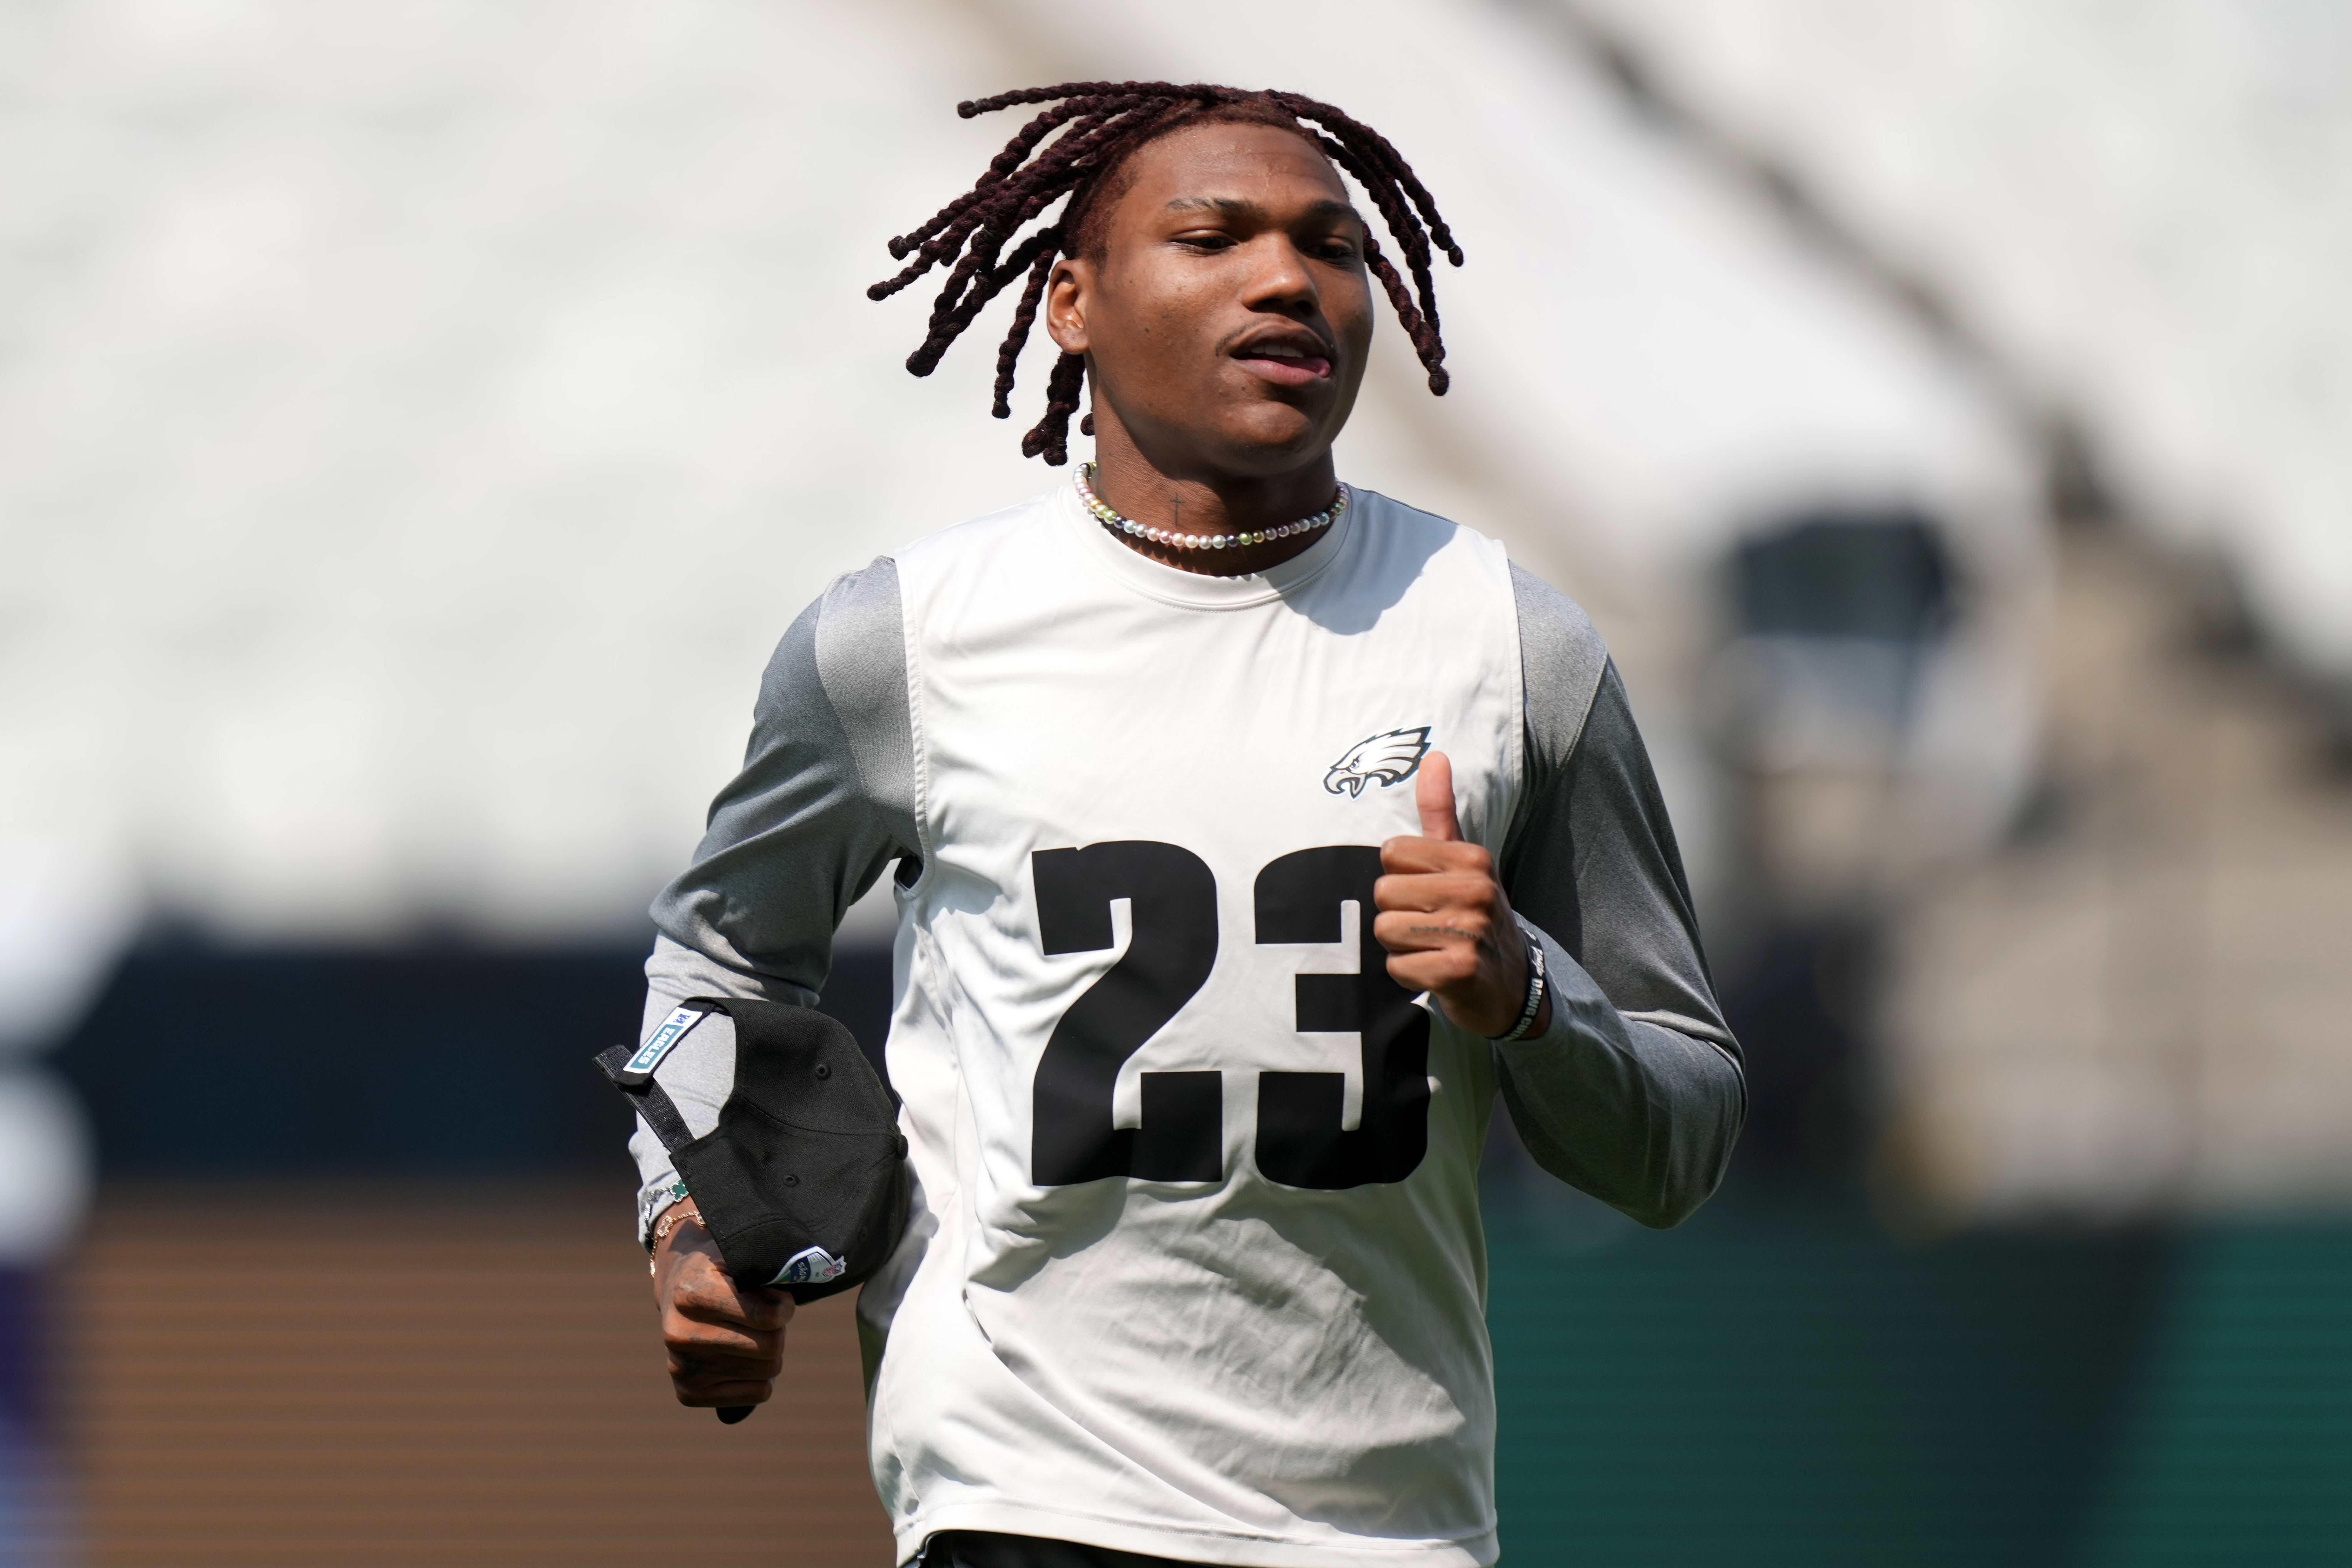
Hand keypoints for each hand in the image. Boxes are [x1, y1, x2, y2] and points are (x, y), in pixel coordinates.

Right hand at [651, 1202, 791, 1409]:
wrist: (676, 1287)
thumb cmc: (719, 1271)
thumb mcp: (739, 1257)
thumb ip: (767, 1274)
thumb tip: (786, 1310)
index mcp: (692, 1294)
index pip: (767, 1318)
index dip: (784, 1308)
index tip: (780, 1300)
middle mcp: (680, 1334)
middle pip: (771, 1348)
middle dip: (776, 1330)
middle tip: (763, 1317)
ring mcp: (682, 1367)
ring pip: (767, 1372)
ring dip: (768, 1352)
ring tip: (748, 1333)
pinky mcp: (688, 1393)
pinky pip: (757, 1394)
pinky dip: (760, 1377)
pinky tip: (741, 1356)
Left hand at [1374, 752, 1548, 1038]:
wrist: (1511, 986)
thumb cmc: (1473, 916)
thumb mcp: (1463, 862)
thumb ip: (1440, 810)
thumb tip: (1434, 755)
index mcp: (1473, 858)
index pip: (1391, 851)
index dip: (1400, 877)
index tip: (1428, 893)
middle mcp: (1476, 890)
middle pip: (1383, 891)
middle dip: (1396, 913)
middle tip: (1429, 926)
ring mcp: (1470, 932)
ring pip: (1384, 929)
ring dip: (1399, 946)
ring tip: (1431, 947)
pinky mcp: (1459, 971)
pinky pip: (1396, 966)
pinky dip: (1408, 974)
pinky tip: (1435, 972)